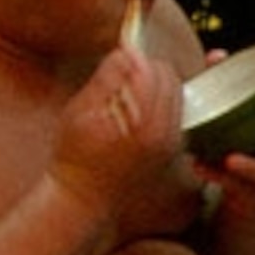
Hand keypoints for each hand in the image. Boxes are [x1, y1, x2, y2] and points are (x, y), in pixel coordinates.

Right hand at [54, 34, 198, 241]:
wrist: (83, 202)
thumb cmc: (74, 158)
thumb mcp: (81, 112)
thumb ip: (107, 79)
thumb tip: (128, 52)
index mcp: (143, 119)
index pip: (156, 70)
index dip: (138, 61)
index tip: (124, 65)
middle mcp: (166, 134)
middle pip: (174, 83)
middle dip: (153, 75)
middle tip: (128, 82)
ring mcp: (173, 148)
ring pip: (179, 101)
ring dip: (162, 93)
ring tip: (134, 102)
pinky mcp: (177, 158)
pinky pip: (179, 122)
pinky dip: (167, 113)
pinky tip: (143, 120)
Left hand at [197, 85, 254, 234]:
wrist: (251, 199)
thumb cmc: (249, 146)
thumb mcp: (248, 119)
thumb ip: (233, 88)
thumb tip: (218, 56)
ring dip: (252, 167)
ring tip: (232, 159)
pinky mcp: (250, 198)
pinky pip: (234, 187)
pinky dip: (215, 174)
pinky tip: (199, 165)